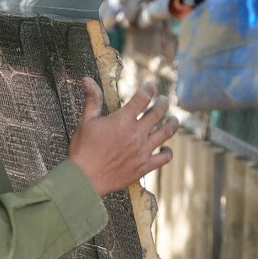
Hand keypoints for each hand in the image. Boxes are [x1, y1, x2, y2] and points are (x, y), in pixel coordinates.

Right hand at [67, 78, 174, 196]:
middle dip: (163, 103)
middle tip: (164, 100)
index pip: (142, 98)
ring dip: (172, 124)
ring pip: (166, 133)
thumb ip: (92, 99)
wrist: (84, 179)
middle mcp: (137, 134)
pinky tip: (167, 148)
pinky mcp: (144, 167)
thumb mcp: (86, 121)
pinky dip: (168, 152)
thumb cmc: (83, 149)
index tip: (152, 85)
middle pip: (158, 113)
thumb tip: (87, 79)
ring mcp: (143, 150)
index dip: (149, 89)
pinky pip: (164, 158)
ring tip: (174, 119)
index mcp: (123, 120)